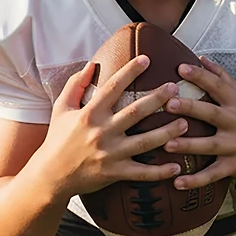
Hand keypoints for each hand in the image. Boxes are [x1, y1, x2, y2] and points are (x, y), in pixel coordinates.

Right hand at [39, 56, 189, 196]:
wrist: (50, 175)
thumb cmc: (57, 138)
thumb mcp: (61, 107)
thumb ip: (76, 84)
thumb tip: (92, 63)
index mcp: (89, 113)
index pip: (113, 87)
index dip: (130, 71)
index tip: (147, 59)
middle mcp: (101, 132)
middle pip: (135, 112)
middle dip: (157, 99)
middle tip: (175, 88)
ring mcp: (110, 154)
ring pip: (144, 142)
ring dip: (167, 133)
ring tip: (186, 123)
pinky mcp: (114, 173)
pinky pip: (141, 173)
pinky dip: (160, 172)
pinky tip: (177, 167)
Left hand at [163, 56, 235, 189]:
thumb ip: (222, 77)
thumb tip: (201, 58)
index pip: (217, 86)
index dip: (200, 76)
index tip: (180, 68)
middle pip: (212, 114)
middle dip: (191, 108)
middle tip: (169, 103)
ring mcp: (235, 146)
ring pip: (210, 146)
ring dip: (188, 145)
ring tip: (167, 144)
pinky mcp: (232, 167)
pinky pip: (212, 174)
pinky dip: (195, 180)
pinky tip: (177, 182)